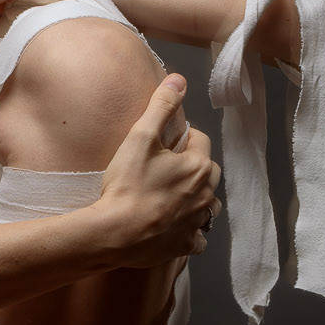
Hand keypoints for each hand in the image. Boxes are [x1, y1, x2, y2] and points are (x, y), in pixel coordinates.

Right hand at [97, 76, 222, 267]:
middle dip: (195, 167)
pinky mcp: (184, 245)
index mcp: (199, 167)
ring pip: (208, 206)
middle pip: (209, 173)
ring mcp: (196, 223)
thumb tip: (178, 79)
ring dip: (198, 199)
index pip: (200, 140)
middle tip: (168, 168)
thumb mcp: (141, 137)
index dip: (184, 138)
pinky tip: (176, 228)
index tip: (165, 143)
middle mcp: (205, 195)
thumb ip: (161, 106)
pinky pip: (197, 238)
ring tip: (176, 197)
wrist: (115, 233)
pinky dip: (190, 232)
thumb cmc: (127, 185)